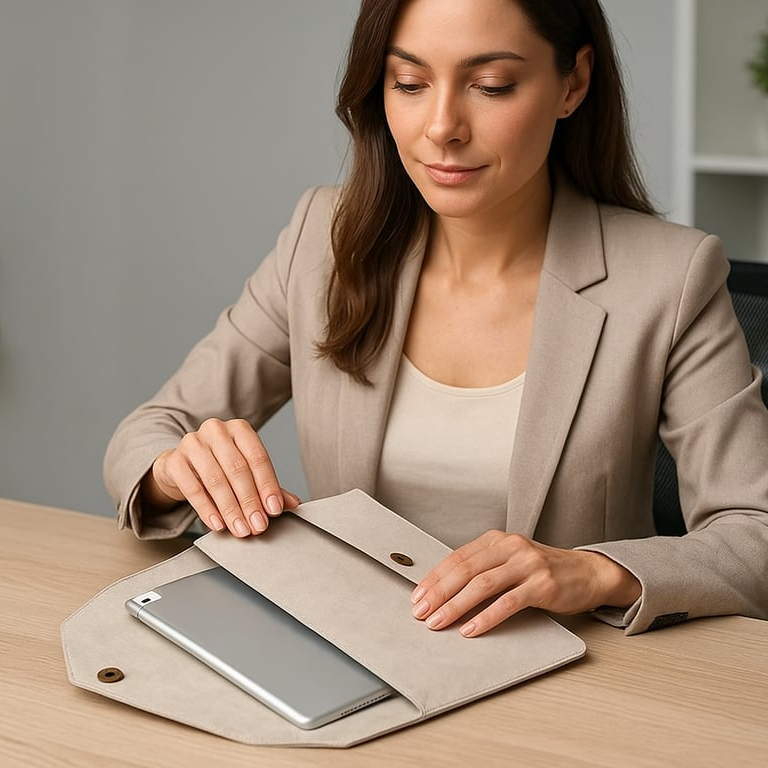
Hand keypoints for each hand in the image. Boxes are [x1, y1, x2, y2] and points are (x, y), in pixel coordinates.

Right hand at [140, 418, 300, 536]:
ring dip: (230, 508)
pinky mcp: (174, 460)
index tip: (274, 509)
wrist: (181, 465)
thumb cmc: (219, 466)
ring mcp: (193, 443)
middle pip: (237, 469)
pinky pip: (191, 488)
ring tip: (240, 528)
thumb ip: (268, 486)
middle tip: (258, 525)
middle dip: (250, 501)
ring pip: (215, 479)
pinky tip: (216, 524)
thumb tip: (293, 503)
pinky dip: (206, 509)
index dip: (267, 485)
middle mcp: (216, 430)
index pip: (258, 457)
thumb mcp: (245, 472)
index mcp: (240, 429)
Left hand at [410, 531, 640, 636]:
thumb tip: (444, 590)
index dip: (435, 577)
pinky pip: (508, 602)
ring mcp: (527, 564)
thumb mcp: (510, 561)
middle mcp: (511, 547)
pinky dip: (486, 617)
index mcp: (497, 539)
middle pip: (465, 569)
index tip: (418, 596)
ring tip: (439, 622)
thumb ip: (483, 568)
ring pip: (482, 585)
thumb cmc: (544, 570)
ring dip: (456, 606)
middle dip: (439, 592)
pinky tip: (471, 629)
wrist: (588, 573)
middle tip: (421, 611)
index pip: (457, 557)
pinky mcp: (542, 584)